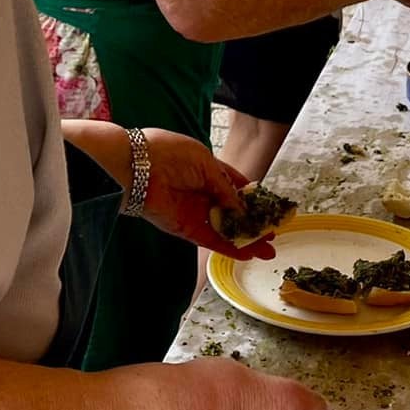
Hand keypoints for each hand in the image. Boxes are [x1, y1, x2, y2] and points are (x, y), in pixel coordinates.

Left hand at [137, 129, 275, 261]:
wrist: (137, 168)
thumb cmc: (170, 154)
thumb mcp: (206, 163)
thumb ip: (225, 187)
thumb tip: (241, 206)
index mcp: (207, 169)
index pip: (234, 185)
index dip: (252, 197)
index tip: (269, 207)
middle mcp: (201, 192)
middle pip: (233, 211)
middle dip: (253, 223)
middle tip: (272, 234)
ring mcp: (194, 212)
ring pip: (226, 230)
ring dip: (246, 241)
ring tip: (268, 251)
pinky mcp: (185, 228)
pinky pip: (211, 241)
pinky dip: (229, 248)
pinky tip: (247, 254)